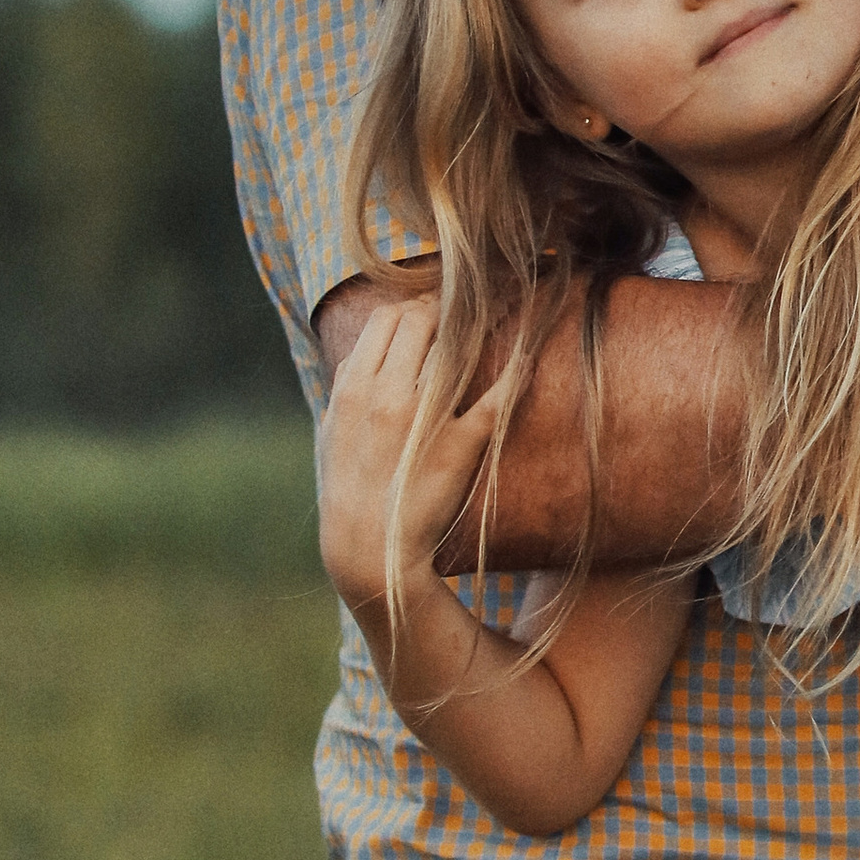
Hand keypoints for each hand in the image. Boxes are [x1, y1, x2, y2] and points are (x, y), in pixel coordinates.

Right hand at [318, 298, 508, 613]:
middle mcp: (388, 395)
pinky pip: (497, 397)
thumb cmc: (348, 492)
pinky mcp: (461, 446)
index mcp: (355, 388)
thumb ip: (344, 390)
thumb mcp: (331, 434)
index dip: (411, 307)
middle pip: (420, 319)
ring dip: (479, 325)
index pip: (387, 317)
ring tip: (499, 313)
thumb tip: (357, 357)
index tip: (429, 313)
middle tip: (465, 314)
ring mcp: (426, 418)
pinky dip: (517, 372)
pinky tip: (528, 357)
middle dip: (443, 310)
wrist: (368, 552)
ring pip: (455, 344)